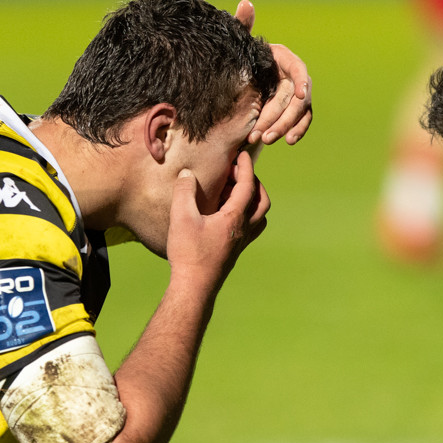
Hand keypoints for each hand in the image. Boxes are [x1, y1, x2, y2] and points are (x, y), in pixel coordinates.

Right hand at [167, 151, 269, 289]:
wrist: (194, 288)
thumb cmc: (189, 253)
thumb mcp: (182, 217)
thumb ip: (185, 192)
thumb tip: (188, 174)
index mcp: (235, 218)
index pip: (248, 186)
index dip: (246, 167)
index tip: (242, 154)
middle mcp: (244, 229)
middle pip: (261, 201)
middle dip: (253, 183)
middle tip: (236, 173)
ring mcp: (242, 242)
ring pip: (259, 216)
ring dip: (252, 200)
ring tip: (233, 192)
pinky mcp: (235, 252)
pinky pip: (250, 228)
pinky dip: (245, 215)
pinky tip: (226, 216)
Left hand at [234, 0, 312, 145]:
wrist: (231, 85)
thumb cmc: (236, 61)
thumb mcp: (237, 46)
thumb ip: (241, 26)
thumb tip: (246, 3)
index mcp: (284, 59)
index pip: (298, 69)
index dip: (301, 81)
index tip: (298, 95)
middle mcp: (293, 77)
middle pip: (297, 97)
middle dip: (281, 116)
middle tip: (263, 133)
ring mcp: (295, 96)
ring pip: (299, 112)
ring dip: (285, 126)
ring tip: (266, 139)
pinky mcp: (294, 112)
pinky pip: (301, 122)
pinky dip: (296, 131)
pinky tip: (287, 141)